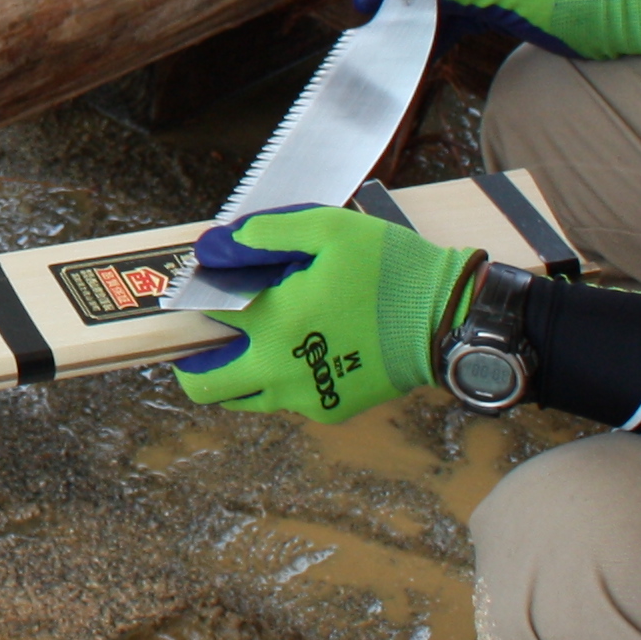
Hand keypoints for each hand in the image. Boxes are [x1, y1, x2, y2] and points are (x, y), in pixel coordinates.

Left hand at [171, 207, 474, 421]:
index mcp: (272, 322)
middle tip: (206, 335)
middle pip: (204, 384)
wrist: (448, 321)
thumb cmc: (391, 270)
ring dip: (236, 372)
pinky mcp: (329, 409)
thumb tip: (214, 246)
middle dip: (195, 360)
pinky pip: (284, 401)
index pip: (200, 317)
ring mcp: (303, 396)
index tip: (195, 289)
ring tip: (256, 339)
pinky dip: (279, 379)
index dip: (192, 299)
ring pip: (242, 397)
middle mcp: (278, 368)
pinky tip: (303, 347)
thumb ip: (264, 234)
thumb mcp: (327, 230)